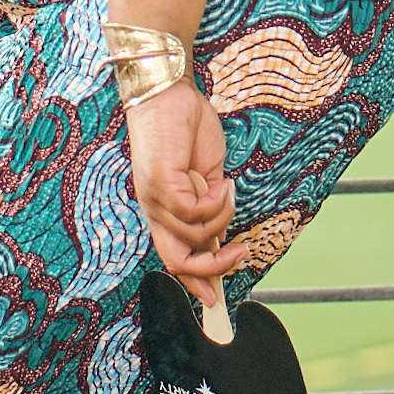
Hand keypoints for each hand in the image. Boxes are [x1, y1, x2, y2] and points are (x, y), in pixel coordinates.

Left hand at [125, 84, 248, 307]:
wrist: (167, 92)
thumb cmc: (184, 128)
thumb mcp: (206, 176)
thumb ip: (211, 206)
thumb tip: (221, 236)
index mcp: (162, 210)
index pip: (173, 258)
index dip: (194, 283)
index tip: (215, 300)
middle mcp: (153, 210)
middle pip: (176, 262)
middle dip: (212, 270)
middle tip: (240, 253)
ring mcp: (154, 198)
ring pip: (192, 237)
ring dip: (221, 221)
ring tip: (229, 192)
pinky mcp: (160, 183)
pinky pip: (194, 212)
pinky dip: (216, 203)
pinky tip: (222, 183)